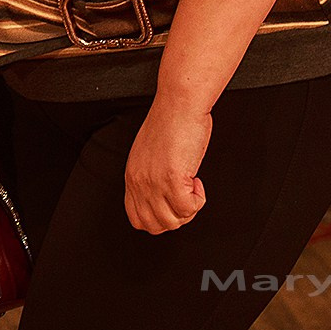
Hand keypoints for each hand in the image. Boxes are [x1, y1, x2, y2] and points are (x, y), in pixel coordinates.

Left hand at [124, 100, 211, 232]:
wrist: (178, 104)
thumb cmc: (170, 123)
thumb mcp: (150, 154)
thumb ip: (151, 176)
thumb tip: (163, 196)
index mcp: (132, 175)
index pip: (136, 217)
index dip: (158, 219)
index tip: (172, 205)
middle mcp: (139, 181)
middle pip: (153, 225)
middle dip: (176, 218)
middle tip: (186, 198)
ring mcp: (154, 181)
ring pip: (172, 221)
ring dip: (189, 210)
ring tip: (192, 187)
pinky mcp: (172, 178)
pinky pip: (188, 208)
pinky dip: (198, 200)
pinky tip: (197, 181)